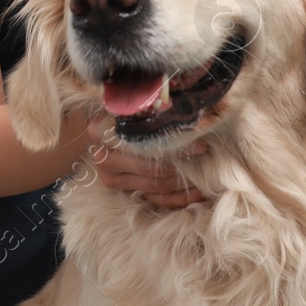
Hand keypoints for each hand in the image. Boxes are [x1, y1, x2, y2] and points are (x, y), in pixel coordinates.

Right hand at [84, 114, 207, 208]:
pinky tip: (195, 194)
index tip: (202, 145)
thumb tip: (181, 107)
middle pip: (152, 170)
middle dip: (183, 167)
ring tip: (206, 179)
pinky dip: (176, 198)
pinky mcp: (122, 190)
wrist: (98, 129)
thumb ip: (144, 108)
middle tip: (208, 162)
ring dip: (183, 185)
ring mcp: (112, 179)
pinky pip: (154, 199)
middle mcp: (104, 160)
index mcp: (102, 135)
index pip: (147, 147)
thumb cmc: (117, 113)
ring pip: (156, 187)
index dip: (177, 148)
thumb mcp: (125, 106)